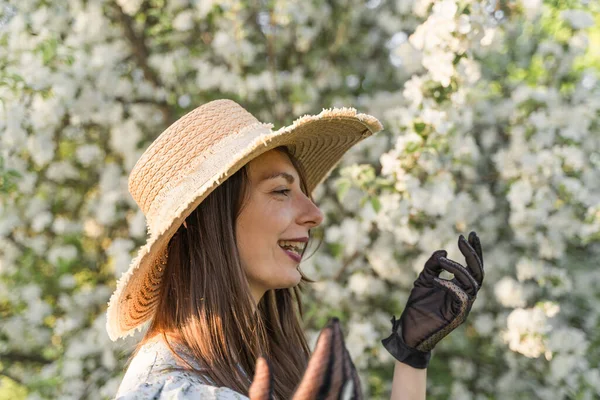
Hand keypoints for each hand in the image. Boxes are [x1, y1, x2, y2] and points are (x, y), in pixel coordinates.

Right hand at [249, 317, 361, 399]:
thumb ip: (260, 391)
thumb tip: (263, 359)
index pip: (317, 375)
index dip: (324, 349)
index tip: (328, 327)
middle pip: (335, 375)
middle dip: (337, 346)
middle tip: (335, 323)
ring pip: (347, 385)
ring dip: (345, 358)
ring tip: (339, 338)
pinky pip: (352, 396)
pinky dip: (351, 376)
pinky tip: (346, 364)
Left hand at [381, 231, 483, 368]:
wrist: (409, 332)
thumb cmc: (417, 307)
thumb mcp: (423, 279)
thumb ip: (433, 265)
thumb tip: (444, 251)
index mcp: (459, 286)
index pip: (472, 266)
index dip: (474, 250)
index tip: (470, 233)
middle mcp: (465, 295)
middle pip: (478, 272)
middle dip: (472, 254)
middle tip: (463, 239)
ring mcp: (463, 306)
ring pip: (472, 282)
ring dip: (456, 268)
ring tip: (440, 261)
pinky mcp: (457, 316)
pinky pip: (462, 297)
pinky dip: (451, 285)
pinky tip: (435, 280)